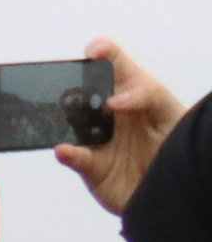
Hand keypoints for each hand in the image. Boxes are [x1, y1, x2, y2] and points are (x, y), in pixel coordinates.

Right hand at [57, 36, 186, 211]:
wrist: (175, 190)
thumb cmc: (178, 147)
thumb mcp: (172, 113)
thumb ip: (149, 96)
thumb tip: (114, 100)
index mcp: (135, 93)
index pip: (117, 65)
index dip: (103, 52)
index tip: (94, 50)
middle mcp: (113, 113)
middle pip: (87, 90)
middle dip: (76, 83)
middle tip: (75, 84)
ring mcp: (100, 138)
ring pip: (73, 122)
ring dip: (65, 117)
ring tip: (62, 113)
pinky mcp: (91, 165)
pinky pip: (74, 157)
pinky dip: (67, 153)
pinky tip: (64, 149)